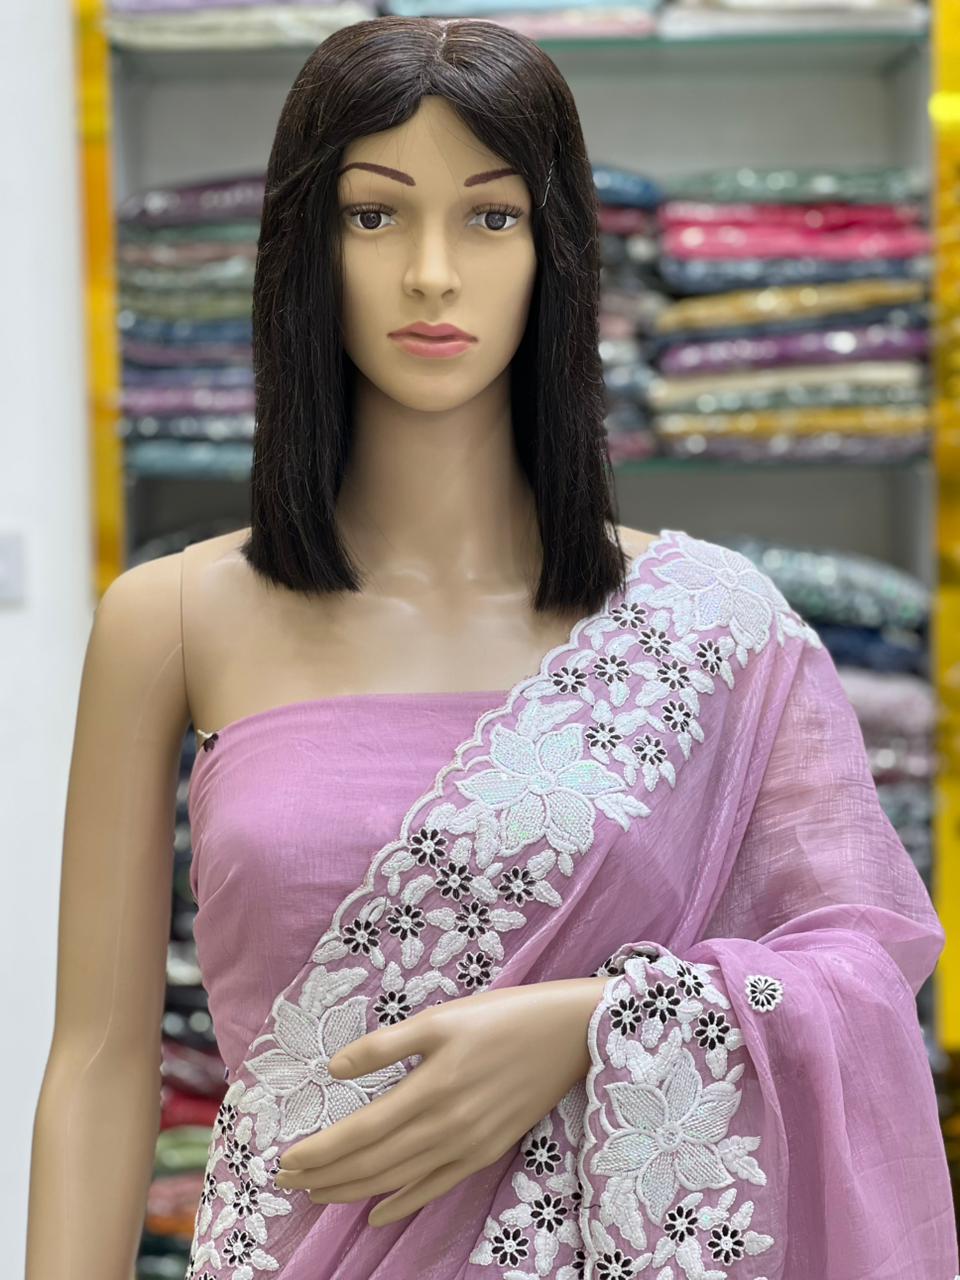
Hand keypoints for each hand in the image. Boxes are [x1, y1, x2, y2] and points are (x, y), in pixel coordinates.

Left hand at [273, 976, 607, 1226]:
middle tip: (286, 1182)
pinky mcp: (486, 1152)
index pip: (360, 1133)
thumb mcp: (441, 1018)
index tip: (284, 1160)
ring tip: (317, 1195)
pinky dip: (402, 1203)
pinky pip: (436, 1187)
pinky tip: (377, 1213)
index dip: (320, 1151)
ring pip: (398, 1180)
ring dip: (353, 1191)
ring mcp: (468, 1146)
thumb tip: (335, 1067)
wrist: (569, 1034)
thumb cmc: (502, 1015)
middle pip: (373, 1163)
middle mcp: (447, 1127)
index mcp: (430, 1089)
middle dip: (325, 1176)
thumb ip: (385, 1045)